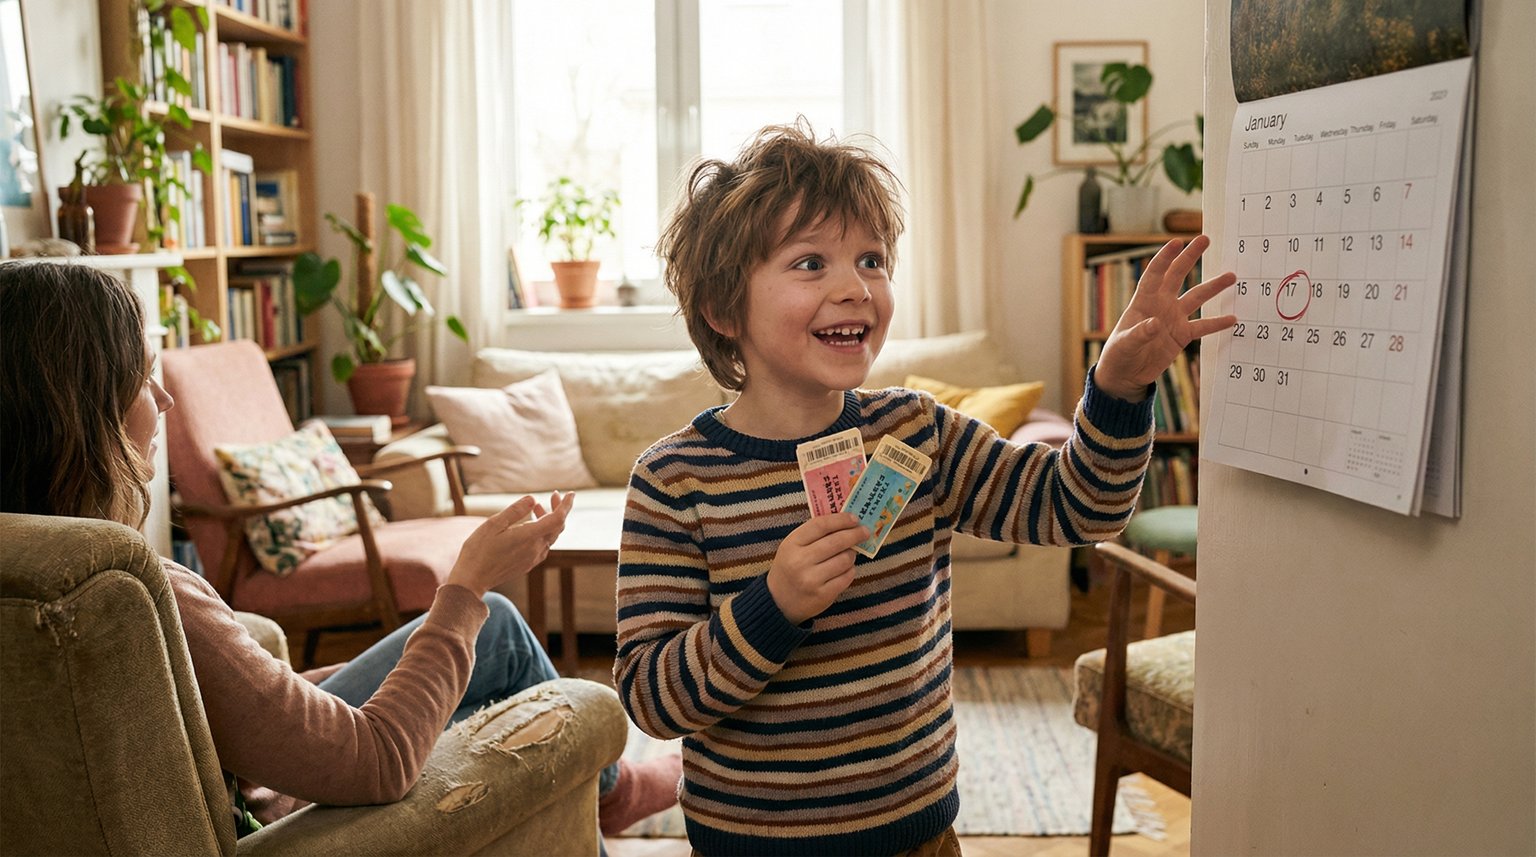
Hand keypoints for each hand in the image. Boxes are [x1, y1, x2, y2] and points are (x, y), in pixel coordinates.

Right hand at [445, 492, 573, 597]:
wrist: (473, 580)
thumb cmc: (479, 550)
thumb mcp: (493, 524)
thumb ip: (515, 511)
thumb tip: (533, 498)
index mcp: (529, 537)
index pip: (558, 519)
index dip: (566, 505)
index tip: (571, 493)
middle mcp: (535, 549)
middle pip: (558, 527)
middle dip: (559, 509)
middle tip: (553, 495)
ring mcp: (533, 558)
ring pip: (551, 536)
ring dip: (549, 520)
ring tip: (536, 508)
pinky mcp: (528, 564)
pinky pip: (543, 545)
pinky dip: (543, 532)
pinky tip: (530, 526)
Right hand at [766, 513, 868, 624]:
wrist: (779, 602)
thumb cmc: (790, 568)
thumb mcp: (792, 547)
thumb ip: (814, 534)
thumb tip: (845, 523)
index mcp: (791, 544)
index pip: (820, 525)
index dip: (840, 520)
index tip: (854, 518)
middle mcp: (800, 561)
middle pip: (836, 541)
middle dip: (855, 535)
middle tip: (864, 532)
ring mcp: (811, 580)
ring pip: (845, 559)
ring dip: (851, 554)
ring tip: (849, 554)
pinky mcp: (823, 595)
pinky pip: (847, 577)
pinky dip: (850, 570)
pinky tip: (845, 569)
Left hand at [1094, 235, 1237, 401]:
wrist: (1125, 375)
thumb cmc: (1118, 355)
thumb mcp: (1125, 345)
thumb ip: (1140, 333)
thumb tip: (1156, 324)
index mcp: (1143, 302)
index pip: (1155, 274)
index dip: (1165, 258)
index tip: (1177, 242)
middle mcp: (1161, 305)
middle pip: (1177, 276)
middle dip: (1190, 257)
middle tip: (1205, 239)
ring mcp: (1173, 319)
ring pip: (1196, 298)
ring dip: (1213, 287)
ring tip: (1231, 276)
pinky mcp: (1181, 336)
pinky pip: (1202, 327)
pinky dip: (1217, 324)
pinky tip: (1232, 319)